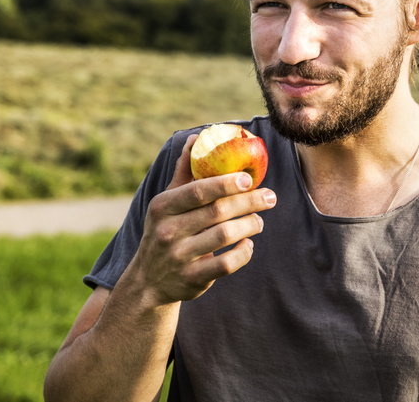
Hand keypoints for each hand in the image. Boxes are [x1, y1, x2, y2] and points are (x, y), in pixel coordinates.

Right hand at [136, 134, 275, 305]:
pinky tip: (248, 244)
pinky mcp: (192, 279)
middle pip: (217, 212)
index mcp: (163, 207)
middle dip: (249, 202)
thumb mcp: (166, 203)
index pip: (198, 190)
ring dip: (249, 225)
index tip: (249, 179)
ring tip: (259, 221)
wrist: (148, 281)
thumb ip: (183, 172)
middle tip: (270, 197)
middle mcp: (168, 231)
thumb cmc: (164, 231)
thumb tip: (196, 138)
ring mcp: (179, 257)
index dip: (226, 183)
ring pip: (225, 236)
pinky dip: (243, 252)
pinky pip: (226, 264)